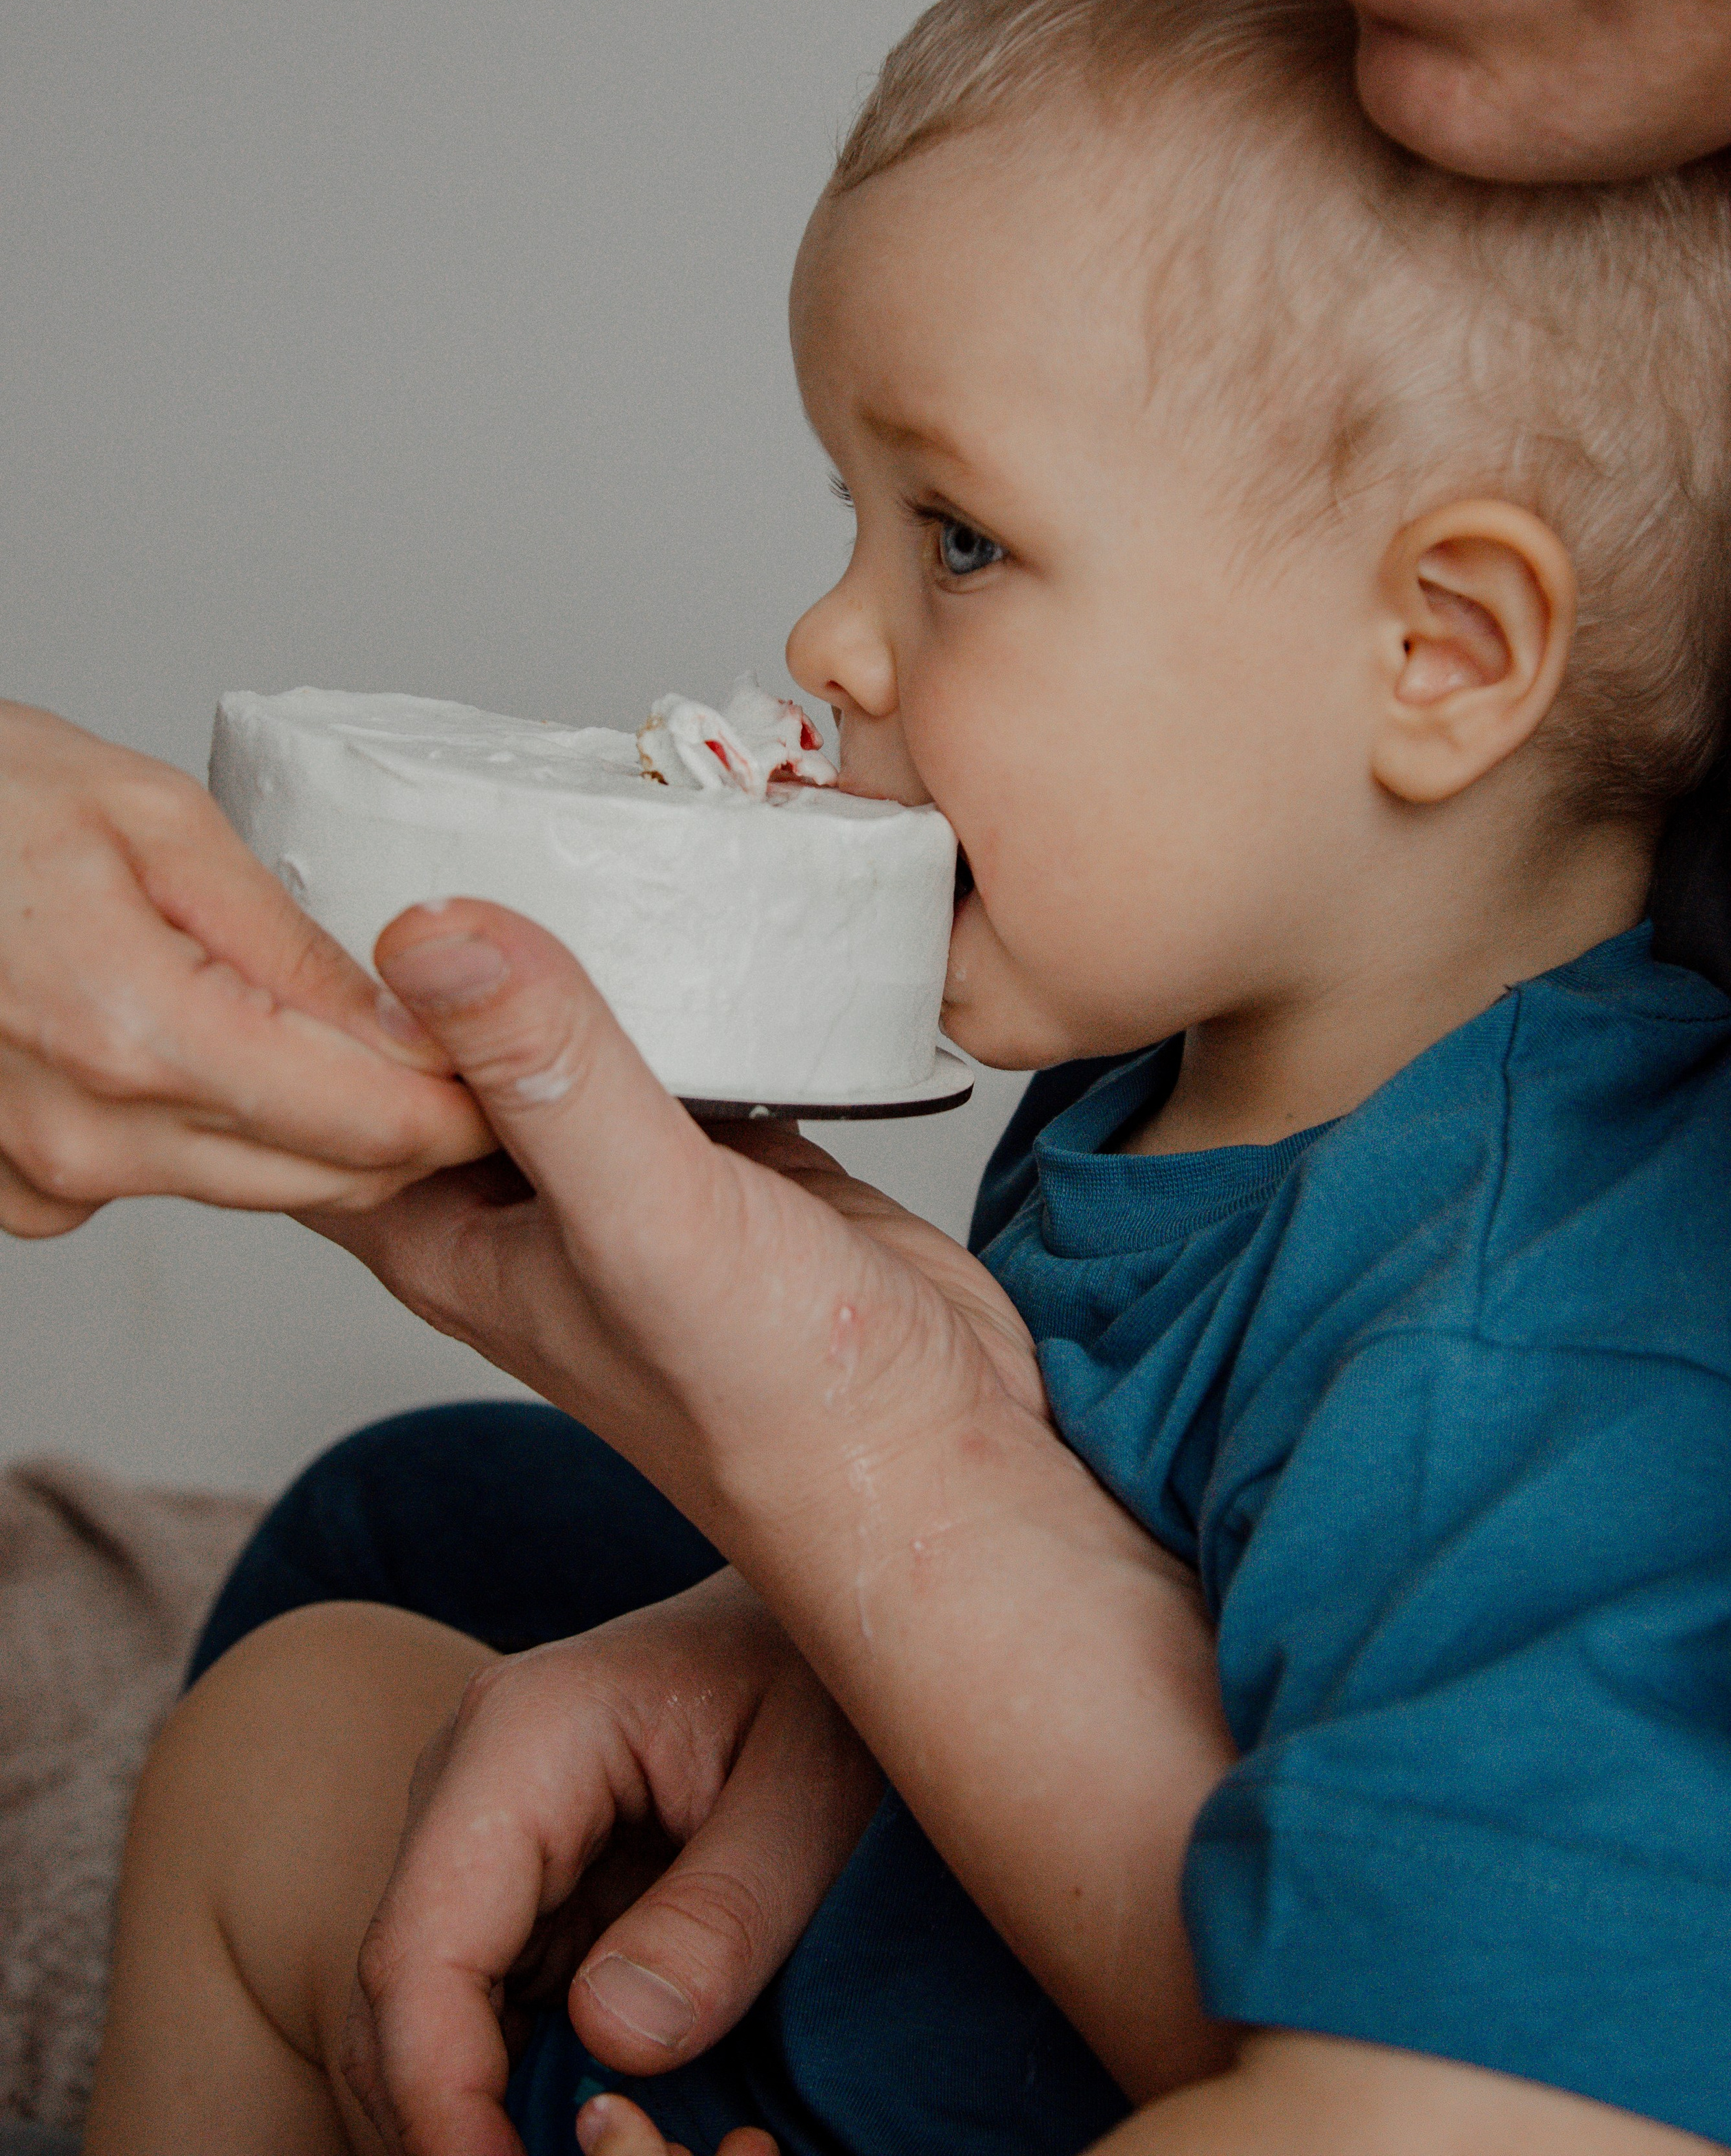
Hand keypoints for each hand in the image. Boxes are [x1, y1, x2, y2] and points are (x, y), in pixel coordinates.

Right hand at [0, 701, 491, 1233]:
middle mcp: (86, 1137)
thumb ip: (290, 941)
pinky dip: (220, 1130)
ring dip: (324, 1128)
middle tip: (471, 1051)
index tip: (516, 1064)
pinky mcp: (21, 1192)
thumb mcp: (153, 820)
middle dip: (415, 1123)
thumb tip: (413, 1020)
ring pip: (259, 1184)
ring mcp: (45, 1179)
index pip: (368, 1123)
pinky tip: (222, 1051)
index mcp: (134, 1033)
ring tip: (357, 1038)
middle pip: (327, 1174)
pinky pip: (168, 1179)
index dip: (468, 1104)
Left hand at [316, 900, 1236, 2103]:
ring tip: (521, 796)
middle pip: (423, 1038)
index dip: (284, 983)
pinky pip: (662, 1024)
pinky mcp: (720, 1142)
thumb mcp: (643, 1217)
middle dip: (405, 926)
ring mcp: (619, 1164)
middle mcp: (518, 1194)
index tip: (291, 845)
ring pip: (544, 1022)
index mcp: (447, 1229)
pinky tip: (664, 880)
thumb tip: (430, 925)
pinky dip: (657, 959)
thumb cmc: (778, 1399)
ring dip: (537, 931)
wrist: (938, 1459)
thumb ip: (548, 1073)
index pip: (312, 1091)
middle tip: (404, 781)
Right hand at [342, 1571, 880, 2155]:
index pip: (423, 1954)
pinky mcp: (514, 1878)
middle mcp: (468, 1781)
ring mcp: (479, 1832)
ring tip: (616, 2149)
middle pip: (400, 2003)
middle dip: (456, 2125)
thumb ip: (724, 1915)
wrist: (825, 1609)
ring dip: (487, 2111)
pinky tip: (605, 2121)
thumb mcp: (813, 1791)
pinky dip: (519, 2087)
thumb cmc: (823, 1679)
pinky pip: (480, 2009)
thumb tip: (616, 2043)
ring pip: (425, 2021)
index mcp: (522, 1736)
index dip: (442, 2101)